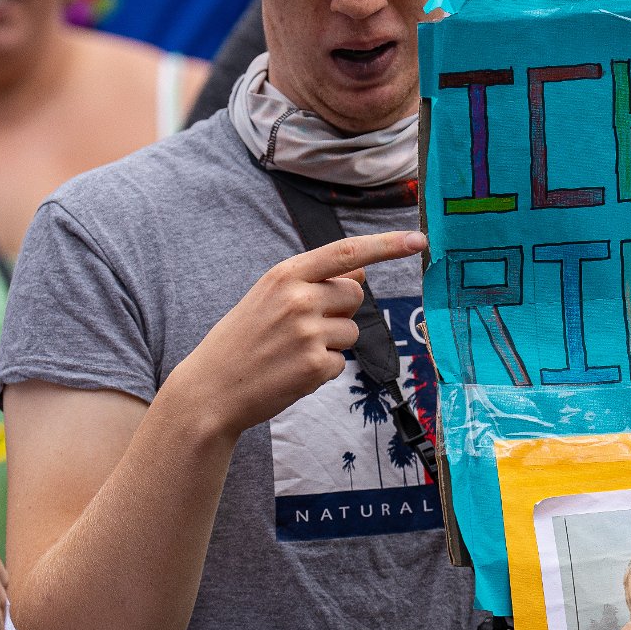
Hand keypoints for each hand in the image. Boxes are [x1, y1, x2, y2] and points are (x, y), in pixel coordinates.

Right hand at [166, 230, 427, 439]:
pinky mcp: (315, 365)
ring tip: (291, 352)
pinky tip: (292, 373)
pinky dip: (322, 370)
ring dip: (331, 344)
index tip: (420, 240)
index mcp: (285, 275)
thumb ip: (313, 282)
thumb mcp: (269, 298)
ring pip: (351, 331)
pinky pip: (341, 362)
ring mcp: (308, 332)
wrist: (210, 389)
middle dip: (340, 310)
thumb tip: (361, 273)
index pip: (347, 251)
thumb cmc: (242, 341)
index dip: (387, 245)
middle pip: (355, 295)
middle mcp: (299, 298)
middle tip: (302, 328)